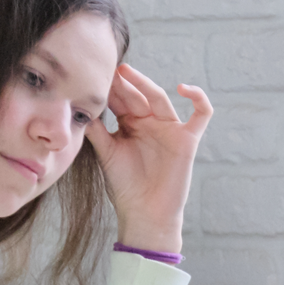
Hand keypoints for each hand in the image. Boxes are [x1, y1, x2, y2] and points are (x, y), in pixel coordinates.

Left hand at [85, 63, 211, 253]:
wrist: (144, 214)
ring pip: (160, 98)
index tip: (93, 76)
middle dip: (123, 84)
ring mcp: (170, 129)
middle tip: (107, 70)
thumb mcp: (107, 154)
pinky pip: (202, 113)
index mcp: (130, 125)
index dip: (109, 88)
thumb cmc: (125, 187)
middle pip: (138, 95)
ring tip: (126, 73)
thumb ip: (97, 130)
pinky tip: (182, 88)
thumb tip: (81, 106)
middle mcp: (150, 123)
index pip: (120, 99)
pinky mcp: (188, 139)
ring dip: (144, 84)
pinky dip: (198, 97)